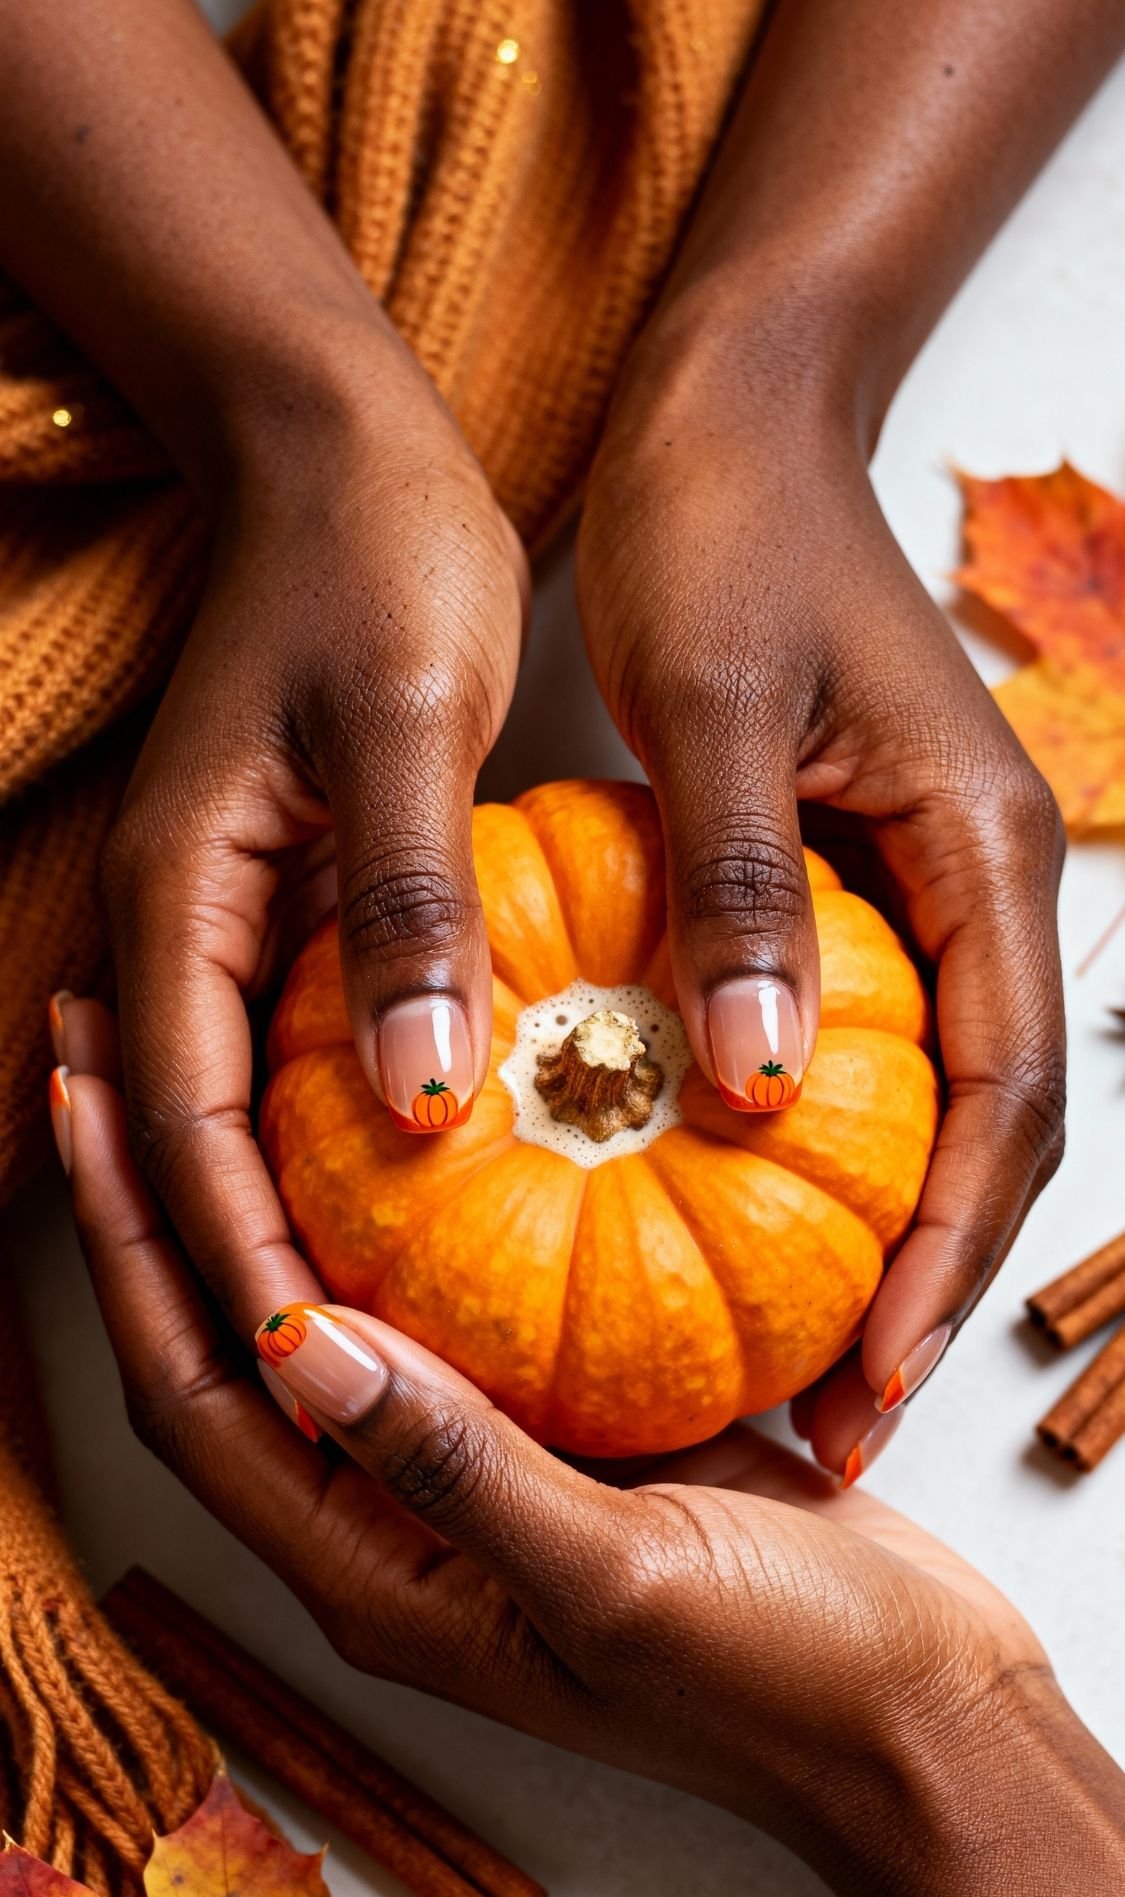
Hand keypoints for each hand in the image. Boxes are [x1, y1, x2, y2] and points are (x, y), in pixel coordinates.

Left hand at [58, 1010, 1124, 1896]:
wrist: (915, 1711)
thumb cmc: (774, 1681)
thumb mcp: (614, 1581)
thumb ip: (455, 1475)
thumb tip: (290, 1340)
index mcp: (375, 1576)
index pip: (196, 1395)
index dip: (127, 1248)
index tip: (88, 1099)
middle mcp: (397, 1515)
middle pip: (229, 1336)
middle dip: (154, 1196)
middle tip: (110, 1038)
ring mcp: (475, 1460)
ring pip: (328, 1299)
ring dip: (263, 1180)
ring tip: (232, 1045)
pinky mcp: (557, 1417)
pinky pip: (451, 1291)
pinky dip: (407, 1199)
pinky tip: (417, 1105)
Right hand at [96, 335, 526, 1333]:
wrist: (346, 449)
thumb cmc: (373, 557)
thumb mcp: (399, 720)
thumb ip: (403, 906)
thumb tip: (418, 1106)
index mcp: (178, 901)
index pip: (184, 1137)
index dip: (243, 1269)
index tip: (322, 1379)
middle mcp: (184, 931)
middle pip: (195, 1159)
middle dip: (260, 1284)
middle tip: (365, 1409)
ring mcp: (233, 921)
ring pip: (246, 1123)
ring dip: (310, 1229)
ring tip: (410, 1342)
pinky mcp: (295, 904)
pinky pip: (307, 1056)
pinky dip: (361, 1138)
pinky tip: (451, 1189)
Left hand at [575, 310, 1064, 1478]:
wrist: (732, 409)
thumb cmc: (720, 528)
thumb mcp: (711, 706)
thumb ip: (743, 893)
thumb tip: (757, 1090)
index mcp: (983, 851)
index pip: (1005, 1097)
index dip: (951, 1252)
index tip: (875, 1379)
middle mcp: (978, 881)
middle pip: (997, 1127)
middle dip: (934, 1280)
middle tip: (843, 1425)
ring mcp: (926, 880)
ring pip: (939, 1095)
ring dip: (884, 1230)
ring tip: (803, 1364)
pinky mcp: (859, 870)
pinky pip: (867, 1034)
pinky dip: (823, 1141)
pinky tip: (733, 1204)